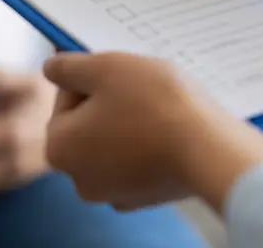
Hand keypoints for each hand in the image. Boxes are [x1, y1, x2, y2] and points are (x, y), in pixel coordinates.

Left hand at [43, 52, 262, 212]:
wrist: (210, 149)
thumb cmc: (153, 103)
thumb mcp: (103, 67)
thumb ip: (66, 67)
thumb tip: (51, 69)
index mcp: (60, 148)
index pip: (65, 97)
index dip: (93, 78)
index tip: (120, 75)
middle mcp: (81, 179)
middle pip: (89, 121)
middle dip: (111, 101)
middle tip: (140, 89)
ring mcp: (115, 192)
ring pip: (115, 139)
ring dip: (131, 120)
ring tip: (158, 107)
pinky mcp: (147, 196)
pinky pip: (139, 158)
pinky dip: (149, 143)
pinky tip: (169, 130)